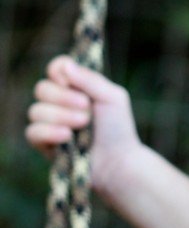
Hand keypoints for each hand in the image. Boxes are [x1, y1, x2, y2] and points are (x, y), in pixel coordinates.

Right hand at [27, 55, 139, 195]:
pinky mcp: (44, 143)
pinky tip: (67, 137)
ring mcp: (50, 122)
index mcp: (76, 86)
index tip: (70, 81)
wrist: (118, 161)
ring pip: (35, 110)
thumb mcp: (112, 97)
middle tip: (86, 107)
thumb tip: (65, 66)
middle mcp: (59, 101)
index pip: (56, 68)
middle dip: (63, 97)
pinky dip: (49, 132)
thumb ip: (90, 80)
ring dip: (60, 116)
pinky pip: (32, 132)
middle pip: (42, 88)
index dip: (58, 72)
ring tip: (83, 124)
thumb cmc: (118, 127)